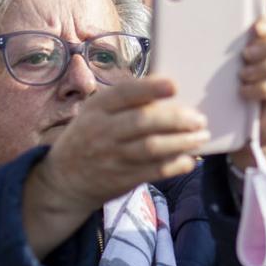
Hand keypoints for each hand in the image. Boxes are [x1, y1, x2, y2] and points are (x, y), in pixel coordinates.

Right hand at [38, 77, 209, 212]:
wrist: (64, 180)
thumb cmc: (90, 135)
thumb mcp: (96, 112)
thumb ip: (126, 100)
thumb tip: (170, 88)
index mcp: (97, 108)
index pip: (124, 93)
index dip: (150, 88)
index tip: (174, 85)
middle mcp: (103, 131)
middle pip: (143, 122)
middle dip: (176, 119)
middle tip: (199, 119)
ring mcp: (112, 157)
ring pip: (152, 148)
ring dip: (182, 142)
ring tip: (201, 137)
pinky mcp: (122, 179)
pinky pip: (154, 171)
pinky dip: (176, 165)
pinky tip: (190, 159)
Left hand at [231, 10, 265, 168]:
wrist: (248, 119)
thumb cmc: (244, 79)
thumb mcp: (244, 57)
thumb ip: (245, 41)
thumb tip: (229, 26)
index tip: (256, 29)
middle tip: (246, 55)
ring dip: (265, 68)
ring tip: (244, 74)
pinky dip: (258, 89)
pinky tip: (244, 91)